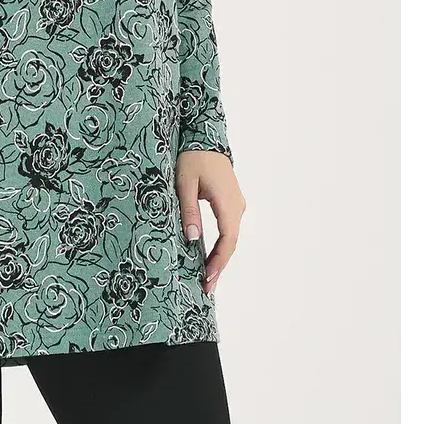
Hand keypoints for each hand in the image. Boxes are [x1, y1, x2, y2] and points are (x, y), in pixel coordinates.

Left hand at [175, 151, 245, 295]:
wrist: (205, 135)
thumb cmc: (193, 156)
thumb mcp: (185, 182)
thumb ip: (189, 210)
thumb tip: (192, 239)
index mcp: (227, 202)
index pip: (227, 240)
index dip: (218, 262)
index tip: (208, 279)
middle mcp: (237, 205)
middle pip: (231, 242)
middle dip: (219, 265)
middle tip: (206, 288)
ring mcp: (236, 203)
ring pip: (230, 236)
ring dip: (220, 256)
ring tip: (207, 277)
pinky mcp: (231, 201)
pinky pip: (228, 228)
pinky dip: (221, 244)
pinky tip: (209, 256)